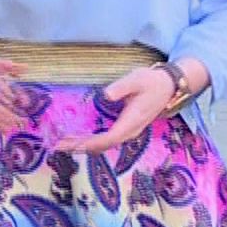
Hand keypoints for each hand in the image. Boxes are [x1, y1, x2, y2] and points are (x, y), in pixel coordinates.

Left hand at [56, 66, 176, 154]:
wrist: (168, 86)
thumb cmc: (150, 81)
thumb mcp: (135, 79)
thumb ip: (121, 87)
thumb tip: (105, 94)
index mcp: (132, 121)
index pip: (110, 138)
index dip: (91, 142)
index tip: (74, 144)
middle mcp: (130, 131)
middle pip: (104, 145)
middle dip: (82, 147)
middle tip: (59, 146)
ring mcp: (129, 131)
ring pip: (105, 145)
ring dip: (84, 146)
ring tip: (63, 144)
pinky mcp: (126, 129)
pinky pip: (107, 140)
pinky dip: (92, 141)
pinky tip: (79, 138)